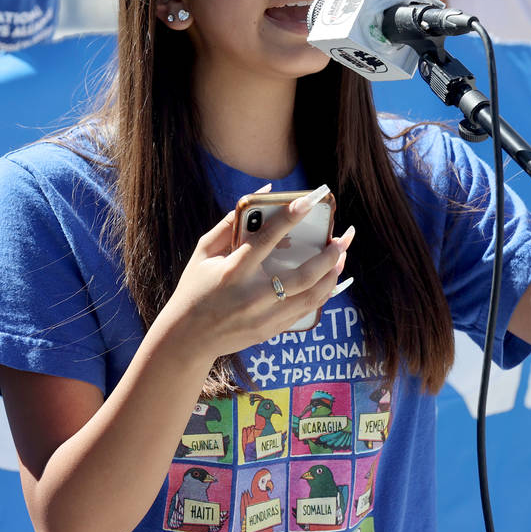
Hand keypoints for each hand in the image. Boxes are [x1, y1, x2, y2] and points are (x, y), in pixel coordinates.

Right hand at [162, 186, 353, 358]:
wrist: (187, 338)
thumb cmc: (194, 288)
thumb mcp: (204, 252)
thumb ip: (230, 223)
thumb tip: (262, 193)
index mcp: (233, 271)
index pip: (266, 240)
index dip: (289, 217)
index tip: (310, 200)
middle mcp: (252, 296)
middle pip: (301, 275)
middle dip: (328, 255)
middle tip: (343, 238)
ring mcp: (264, 317)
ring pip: (310, 297)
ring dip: (331, 276)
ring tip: (342, 257)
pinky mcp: (270, 331)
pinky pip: (305, 312)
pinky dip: (321, 294)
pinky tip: (330, 280)